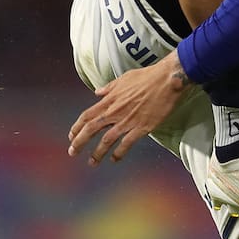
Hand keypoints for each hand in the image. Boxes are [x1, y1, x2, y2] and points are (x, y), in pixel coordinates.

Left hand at [68, 52, 188, 164]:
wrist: (167, 80)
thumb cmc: (147, 76)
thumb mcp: (124, 78)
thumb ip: (109, 87)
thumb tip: (98, 92)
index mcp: (110, 99)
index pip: (87, 115)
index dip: (77, 126)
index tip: (71, 135)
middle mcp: (115, 111)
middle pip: (91, 129)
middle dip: (79, 142)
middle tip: (72, 152)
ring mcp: (128, 120)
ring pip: (106, 140)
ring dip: (97, 153)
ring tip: (92, 162)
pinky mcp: (142, 127)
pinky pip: (126, 143)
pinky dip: (118, 153)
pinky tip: (114, 159)